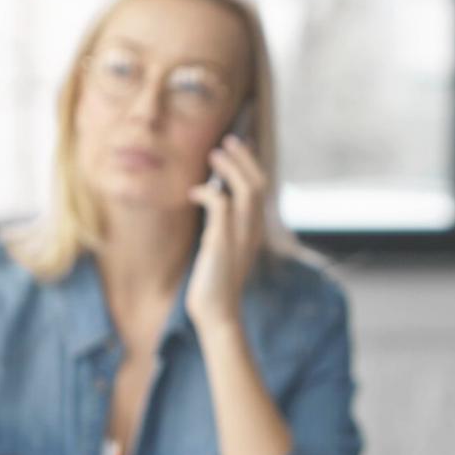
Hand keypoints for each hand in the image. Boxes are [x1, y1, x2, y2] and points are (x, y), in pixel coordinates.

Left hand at [187, 135, 266, 330]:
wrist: (217, 313)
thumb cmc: (214, 285)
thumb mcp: (222, 251)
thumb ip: (222, 228)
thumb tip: (212, 204)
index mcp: (255, 231)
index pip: (261, 189)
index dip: (250, 165)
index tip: (237, 147)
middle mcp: (253, 230)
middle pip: (258, 183)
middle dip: (243, 158)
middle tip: (226, 141)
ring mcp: (241, 236)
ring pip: (246, 189)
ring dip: (230, 168)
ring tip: (213, 154)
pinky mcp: (222, 241)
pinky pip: (220, 205)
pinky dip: (207, 193)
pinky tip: (193, 193)